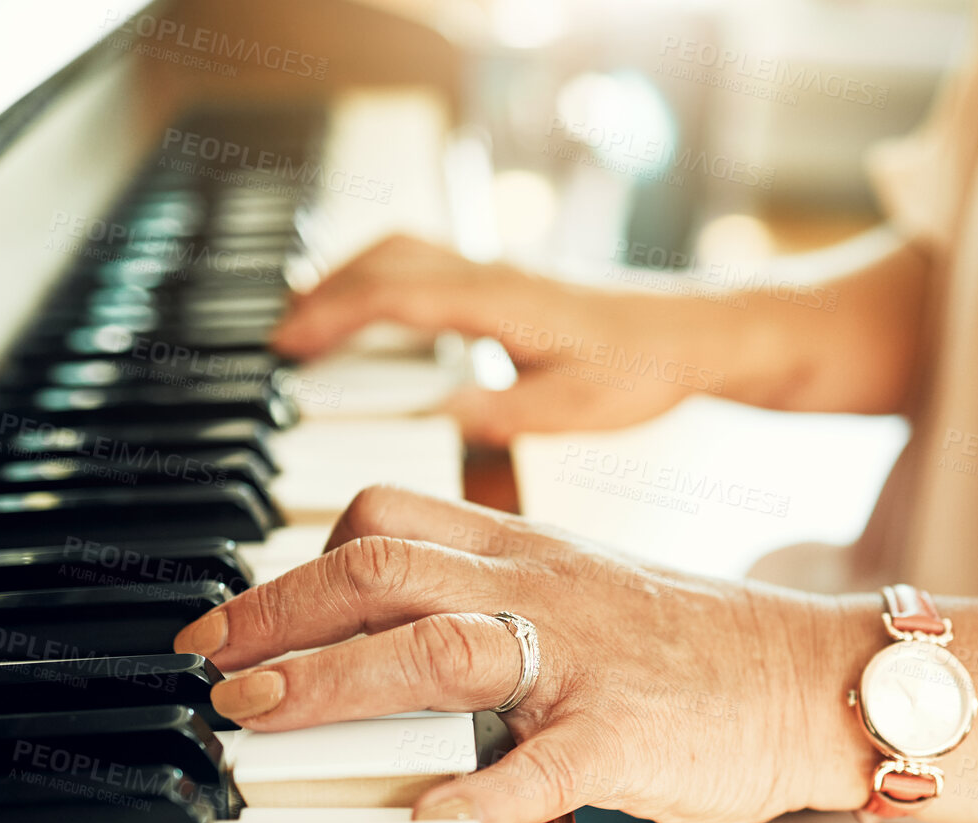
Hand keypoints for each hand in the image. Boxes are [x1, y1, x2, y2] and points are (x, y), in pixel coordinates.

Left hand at [172, 485, 876, 822]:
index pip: (386, 519)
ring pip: (438, 646)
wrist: (814, 677)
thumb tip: (378, 633)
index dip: (291, 561)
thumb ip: (489, 597)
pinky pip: (544, 765)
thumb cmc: (689, 648)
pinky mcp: (628, 736)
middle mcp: (542, 587)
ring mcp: (584, 658)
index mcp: (528, 550)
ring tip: (258, 716)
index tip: (232, 616)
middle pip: (382, 565)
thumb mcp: (580, 593)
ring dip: (333, 681)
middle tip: (210, 663)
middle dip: (277, 612)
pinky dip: (477, 796)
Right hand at [272, 235, 701, 444]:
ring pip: (400, 252)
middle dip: (322, 295)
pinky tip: (374, 323)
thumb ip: (502, 413)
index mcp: (501, 300)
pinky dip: (380, 284)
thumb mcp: (574, 409)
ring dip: (348, 282)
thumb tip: (437, 415)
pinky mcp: (505, 281)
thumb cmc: (645, 368)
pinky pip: (423, 265)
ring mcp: (496, 270)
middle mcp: (492, 272)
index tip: (286, 346)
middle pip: (383, 259)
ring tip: (309, 331)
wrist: (698, 333)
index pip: (394, 295)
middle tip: (279, 343)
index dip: (332, 317)